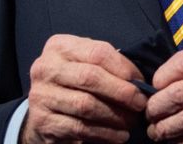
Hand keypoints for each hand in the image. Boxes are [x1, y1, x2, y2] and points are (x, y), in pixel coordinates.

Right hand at [20, 34, 147, 143]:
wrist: (43, 110)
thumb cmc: (73, 82)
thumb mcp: (85, 63)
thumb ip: (107, 65)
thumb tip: (138, 81)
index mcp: (59, 47)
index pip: (97, 52)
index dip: (123, 68)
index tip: (140, 82)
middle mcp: (45, 68)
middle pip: (90, 77)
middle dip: (121, 92)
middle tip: (140, 104)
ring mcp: (41, 95)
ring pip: (86, 105)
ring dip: (115, 116)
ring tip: (131, 121)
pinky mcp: (43, 122)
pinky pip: (80, 128)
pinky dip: (105, 133)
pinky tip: (118, 135)